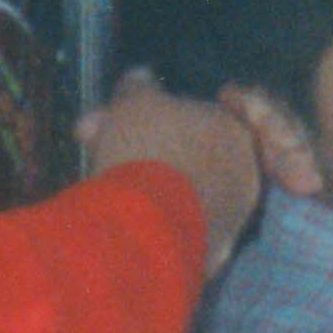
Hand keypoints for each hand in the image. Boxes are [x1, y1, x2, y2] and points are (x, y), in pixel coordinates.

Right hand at [81, 70, 260, 277]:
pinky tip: (117, 215)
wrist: (145, 231)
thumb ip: (139, 86)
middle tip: (89, 142)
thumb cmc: (146, 151)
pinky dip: (146, 216)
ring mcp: (229, 218)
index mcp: (234, 132)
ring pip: (174, 188)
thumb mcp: (134, 102)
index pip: (188, 115)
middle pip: (180, 151)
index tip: (107, 119)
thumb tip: (141, 77)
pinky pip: (171, 223)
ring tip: (96, 180)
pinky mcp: (208, 254)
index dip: (141, 113)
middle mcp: (242, 176)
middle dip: (133, 144)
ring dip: (138, 179)